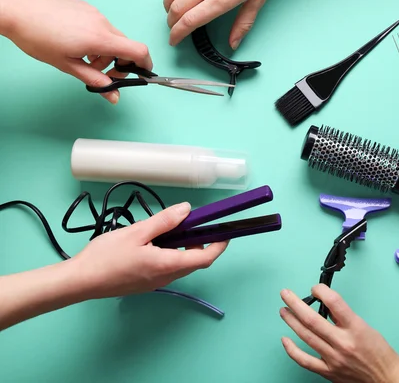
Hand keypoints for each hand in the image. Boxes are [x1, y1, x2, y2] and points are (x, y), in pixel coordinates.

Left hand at [1, 0, 151, 103]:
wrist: (16, 11)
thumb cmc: (37, 36)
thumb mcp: (68, 65)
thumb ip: (95, 81)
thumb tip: (113, 96)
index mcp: (99, 39)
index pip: (138, 51)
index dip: (146, 65)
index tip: (142, 74)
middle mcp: (101, 23)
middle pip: (125, 46)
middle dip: (118, 63)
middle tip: (102, 73)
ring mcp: (94, 13)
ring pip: (112, 37)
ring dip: (105, 52)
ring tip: (83, 58)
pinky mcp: (86, 8)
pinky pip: (101, 27)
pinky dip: (97, 39)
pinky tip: (77, 43)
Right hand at [72, 202, 228, 298]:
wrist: (80, 281)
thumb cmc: (106, 257)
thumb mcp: (137, 232)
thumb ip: (164, 221)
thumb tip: (186, 210)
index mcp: (168, 265)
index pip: (205, 259)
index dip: (219, 246)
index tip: (225, 233)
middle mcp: (166, 278)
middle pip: (194, 262)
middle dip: (199, 242)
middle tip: (189, 223)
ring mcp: (155, 283)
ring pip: (179, 264)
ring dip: (182, 248)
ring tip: (168, 229)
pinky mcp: (145, 283)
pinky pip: (166, 268)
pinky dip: (169, 254)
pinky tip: (153, 242)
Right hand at [163, 0, 275, 47]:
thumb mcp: (257, 0)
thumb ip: (243, 24)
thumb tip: (233, 43)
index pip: (190, 21)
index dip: (178, 34)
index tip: (174, 40)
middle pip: (177, 8)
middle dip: (171, 22)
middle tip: (174, 29)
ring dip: (168, 5)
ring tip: (173, 13)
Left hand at [279, 285, 398, 382]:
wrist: (386, 378)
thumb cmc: (379, 353)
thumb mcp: (365, 327)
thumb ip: (344, 317)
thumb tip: (325, 307)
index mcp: (355, 328)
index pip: (334, 303)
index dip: (322, 291)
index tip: (315, 288)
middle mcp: (342, 343)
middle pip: (313, 320)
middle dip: (295, 304)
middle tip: (285, 294)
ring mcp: (333, 358)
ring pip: (306, 336)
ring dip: (291, 321)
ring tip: (284, 310)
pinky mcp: (328, 371)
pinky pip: (305, 361)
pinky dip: (292, 350)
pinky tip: (285, 340)